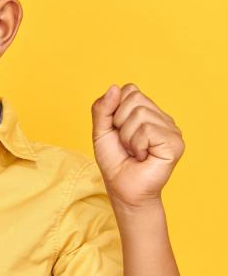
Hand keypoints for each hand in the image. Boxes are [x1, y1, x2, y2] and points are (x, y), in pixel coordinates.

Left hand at [91, 83, 184, 209]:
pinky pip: (147, 130)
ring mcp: (171, 129)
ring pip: (140, 114)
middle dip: (120, 122)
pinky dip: (137, 144)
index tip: (117, 130)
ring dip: (128, 137)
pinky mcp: (175, 143)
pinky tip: (143, 156)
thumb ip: (102, 109)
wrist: (122, 189)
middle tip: (126, 143)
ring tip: (134, 151)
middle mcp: (162, 117)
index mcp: (147, 111)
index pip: (129, 89)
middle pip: (135, 98)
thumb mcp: (101, 131)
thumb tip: (114, 87)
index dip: (115, 109)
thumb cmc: (114, 161)